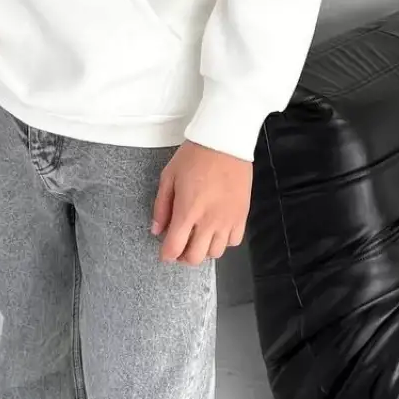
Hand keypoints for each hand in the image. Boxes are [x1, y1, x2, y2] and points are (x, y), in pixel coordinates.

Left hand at [151, 141, 252, 265]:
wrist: (225, 141)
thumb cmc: (195, 155)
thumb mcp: (169, 176)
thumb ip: (161, 206)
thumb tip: (157, 229)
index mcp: (187, 211)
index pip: (174, 248)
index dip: (167, 255)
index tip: (165, 252)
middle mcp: (208, 221)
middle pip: (195, 257)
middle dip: (183, 256)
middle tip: (180, 245)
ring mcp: (227, 220)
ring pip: (215, 253)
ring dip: (203, 249)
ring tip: (198, 236)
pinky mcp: (242, 215)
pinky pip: (233, 241)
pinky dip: (223, 241)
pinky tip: (216, 229)